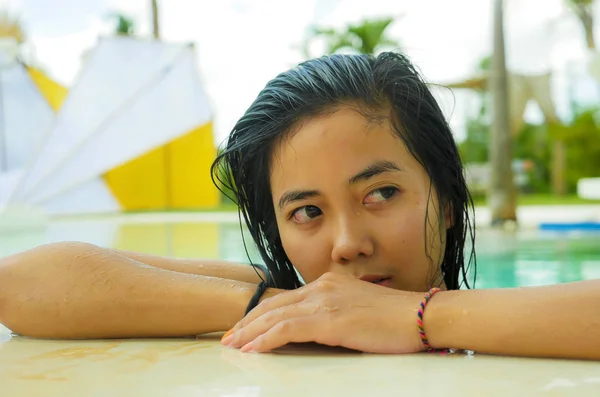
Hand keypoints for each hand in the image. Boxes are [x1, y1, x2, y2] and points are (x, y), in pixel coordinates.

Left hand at [221, 272, 426, 353]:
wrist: (420, 315)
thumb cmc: (394, 318)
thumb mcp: (357, 309)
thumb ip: (333, 311)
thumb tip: (315, 327)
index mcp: (327, 283)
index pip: (284, 299)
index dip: (260, 314)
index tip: (244, 328)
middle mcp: (322, 287)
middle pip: (273, 305)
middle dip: (247, 323)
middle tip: (228, 338)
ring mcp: (325, 301)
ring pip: (275, 317)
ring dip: (249, 333)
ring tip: (232, 346)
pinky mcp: (330, 320)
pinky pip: (287, 330)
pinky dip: (266, 340)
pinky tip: (253, 351)